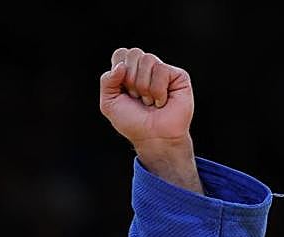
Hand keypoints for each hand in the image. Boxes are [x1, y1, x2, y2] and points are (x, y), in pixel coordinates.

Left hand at [100, 48, 200, 192]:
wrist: (152, 137)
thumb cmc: (132, 122)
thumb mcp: (109, 103)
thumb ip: (107, 81)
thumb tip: (120, 65)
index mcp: (128, 71)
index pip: (121, 53)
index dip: (118, 71)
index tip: (123, 90)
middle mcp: (145, 68)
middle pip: (133, 53)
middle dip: (130, 80)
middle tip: (136, 97)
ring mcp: (162, 70)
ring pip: (147, 59)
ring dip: (144, 87)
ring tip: (149, 101)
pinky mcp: (177, 75)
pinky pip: (161, 70)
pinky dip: (157, 91)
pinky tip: (161, 101)